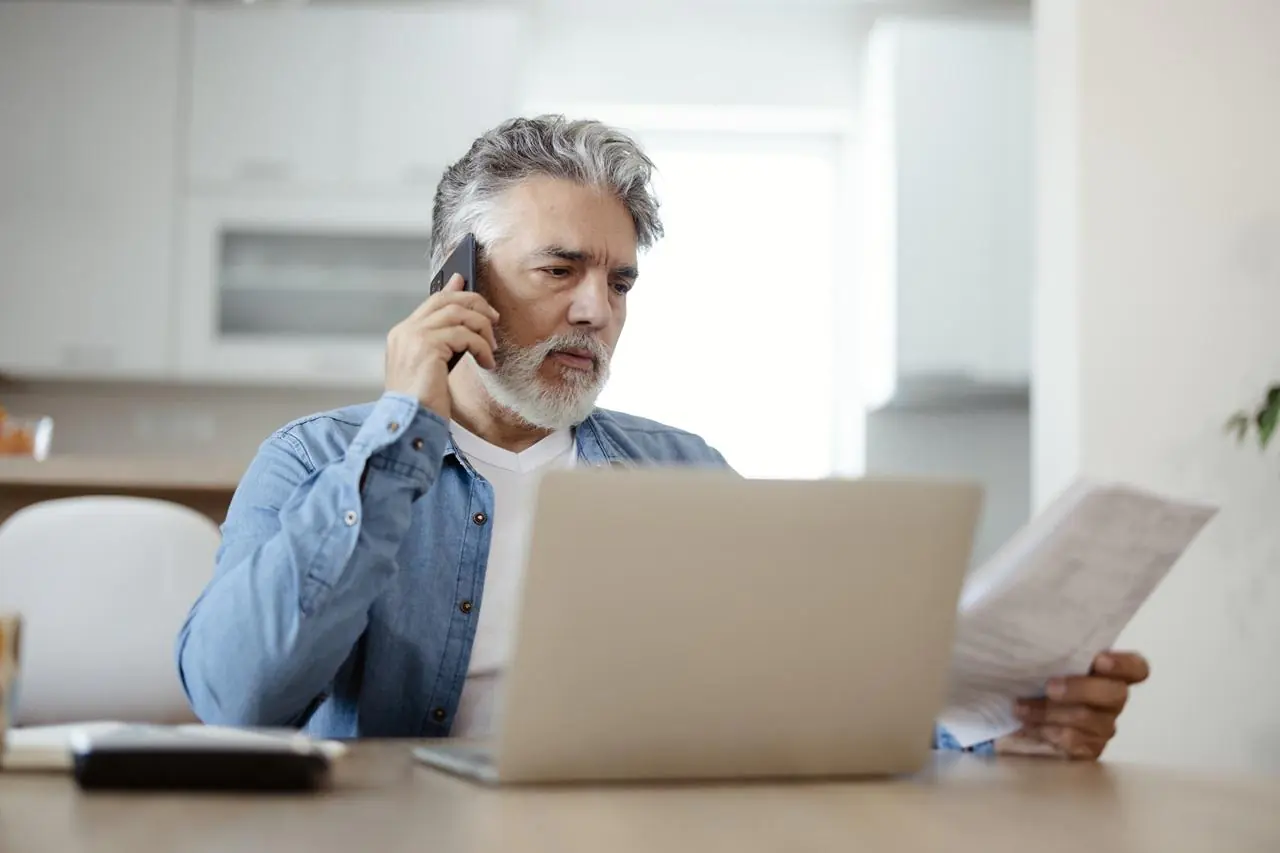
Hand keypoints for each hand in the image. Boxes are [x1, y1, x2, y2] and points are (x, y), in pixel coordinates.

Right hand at [384, 274, 498, 420]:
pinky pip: (465, 335)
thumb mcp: (432, 367)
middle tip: (494, 319)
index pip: (432, 301)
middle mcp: (405, 331)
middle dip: (475, 304)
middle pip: (446, 300)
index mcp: (402, 335)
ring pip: (458, 314)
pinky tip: (487, 363)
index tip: (471, 285)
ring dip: (482, 329)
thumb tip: (461, 323)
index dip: (455, 291)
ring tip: (491, 348)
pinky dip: (482, 347)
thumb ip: (443, 341)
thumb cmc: (423, 402)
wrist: (409, 425)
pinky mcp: (427, 347)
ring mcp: (414, 337)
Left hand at [996, 650, 1149, 760]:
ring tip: (1020, 707)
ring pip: (1088, 719)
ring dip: (1049, 712)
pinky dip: (1046, 731)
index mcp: (1109, 672)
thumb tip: (1024, 620)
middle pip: (1115, 694)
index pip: (1136, 668)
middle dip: (1080, 689)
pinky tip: (1027, 725)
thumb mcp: (1042, 658)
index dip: (1124, 664)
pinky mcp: (1088, 749)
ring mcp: (1103, 726)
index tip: (1099, 660)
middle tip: (1049, 687)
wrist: (1017, 713)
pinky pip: (1074, 742)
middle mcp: (1112, 699)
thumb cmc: (1035, 678)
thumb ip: (1050, 646)